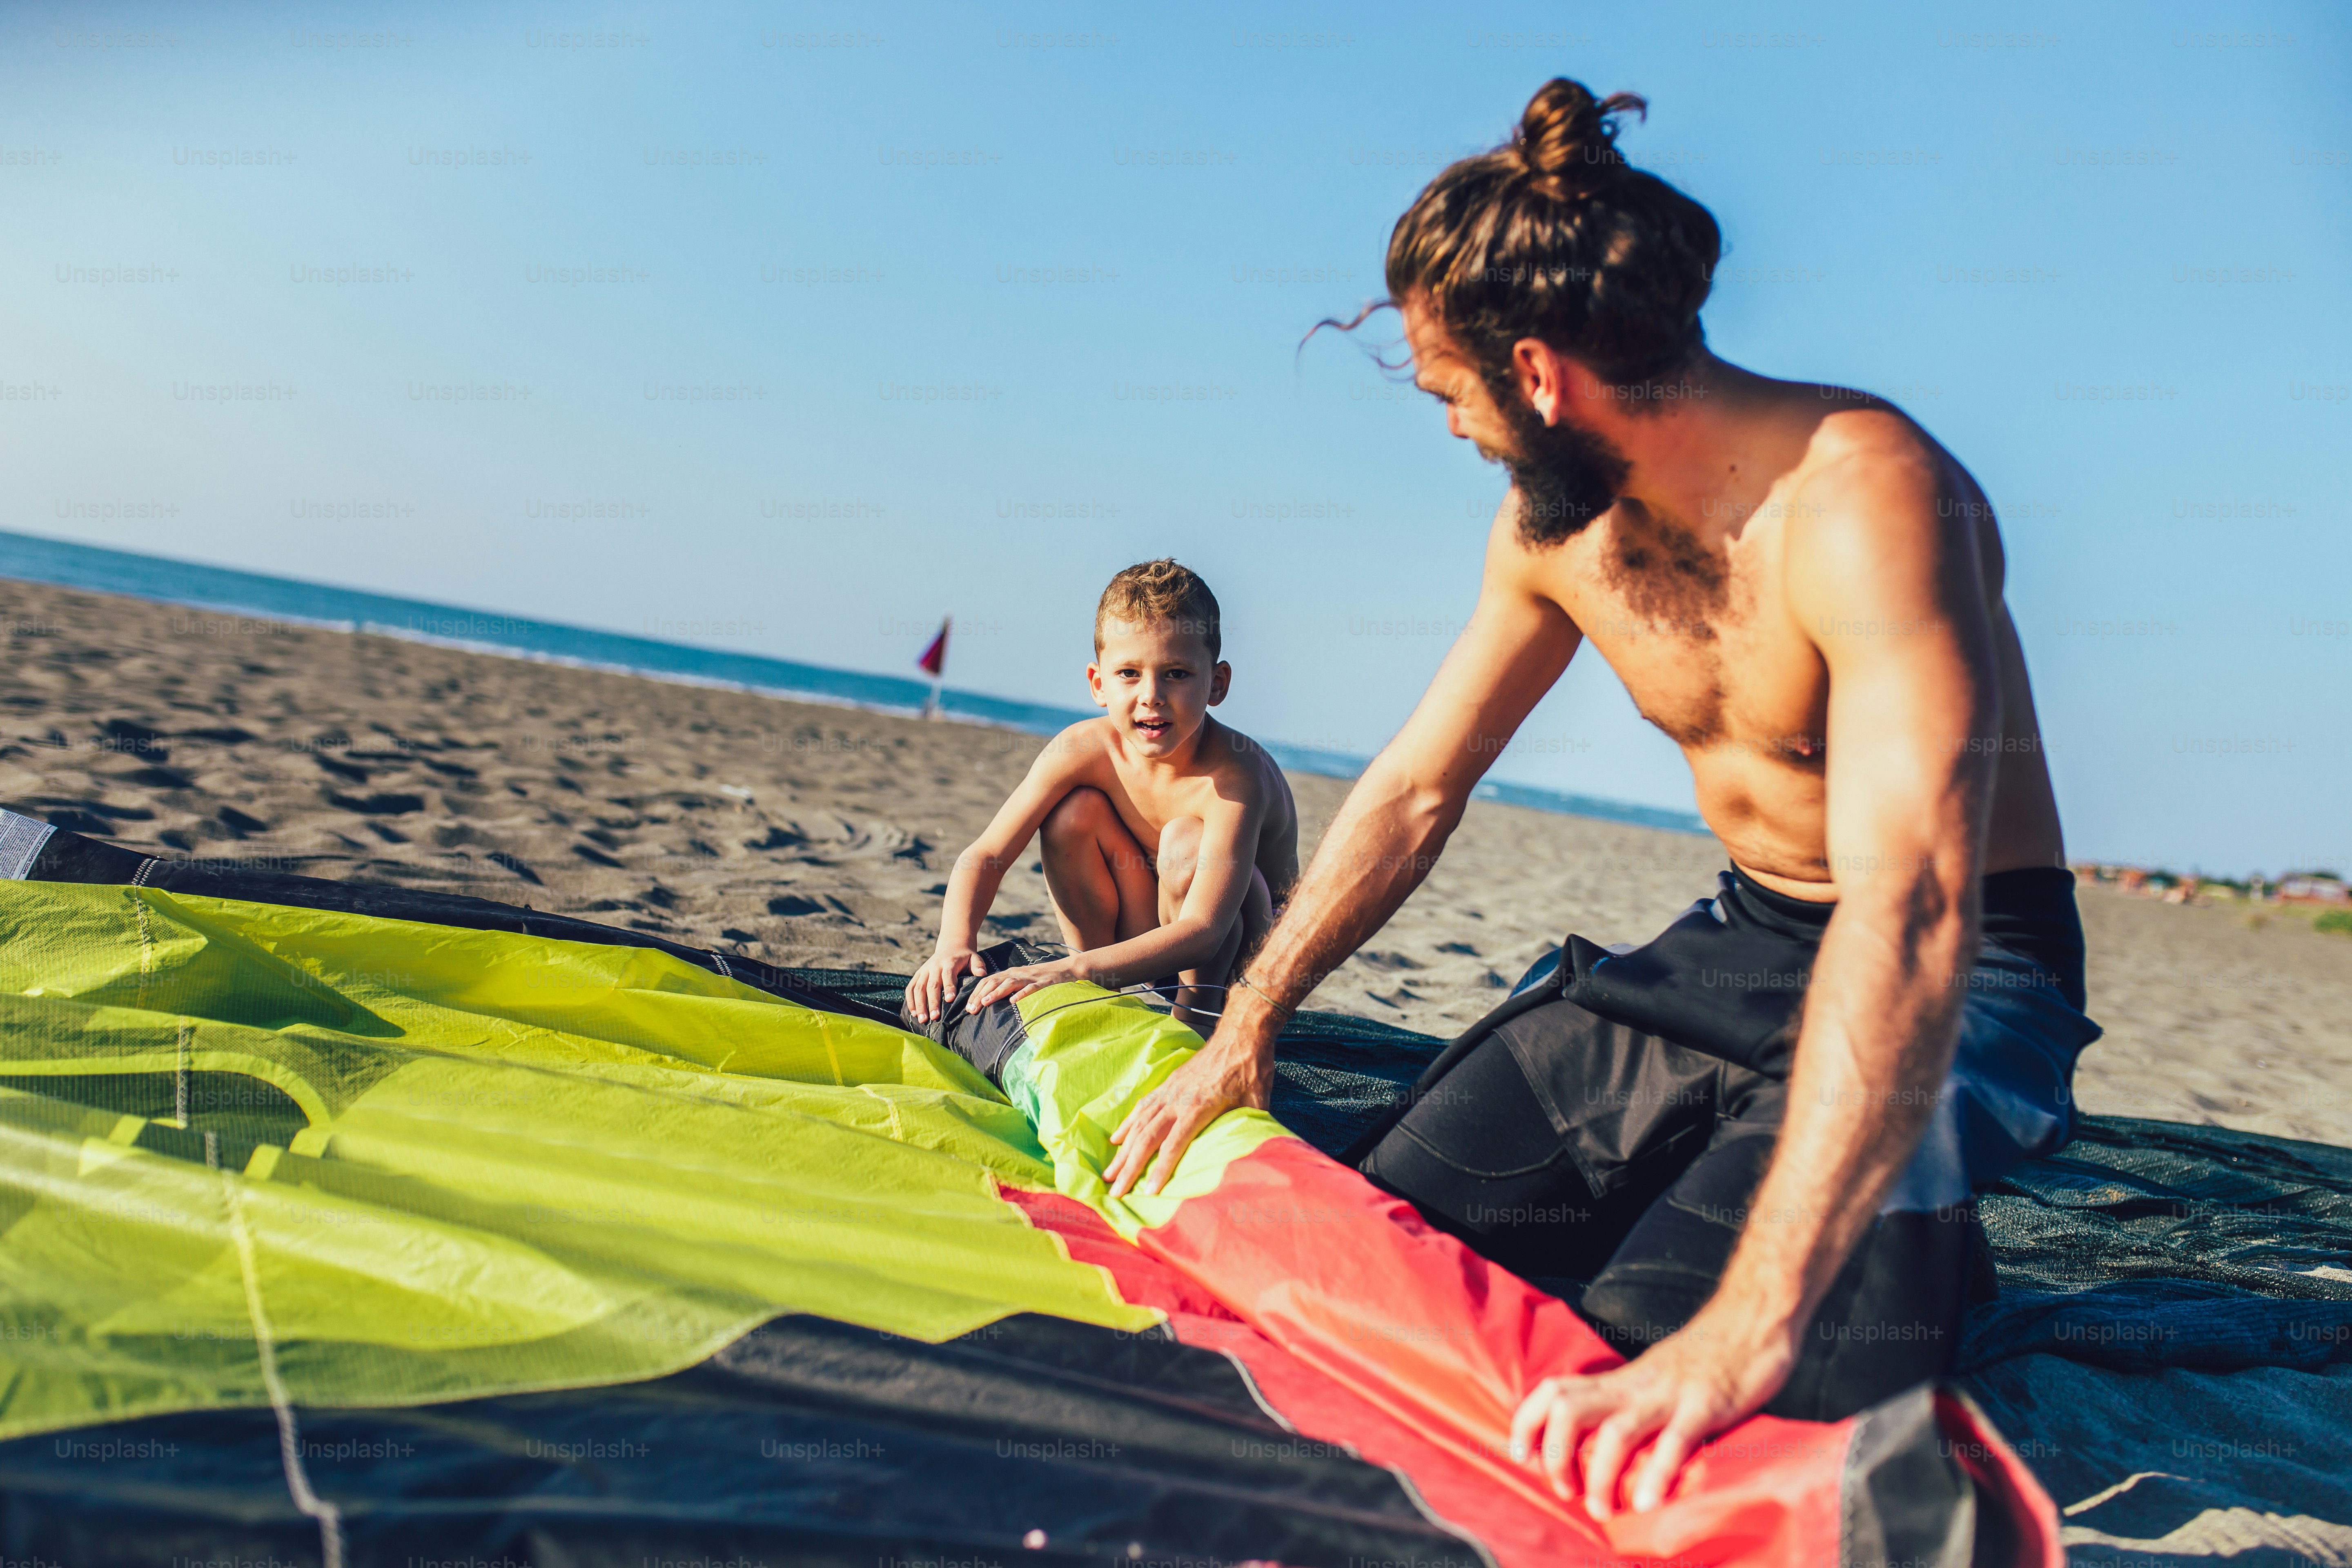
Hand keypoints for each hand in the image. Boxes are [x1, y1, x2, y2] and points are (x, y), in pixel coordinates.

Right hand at [908, 947, 987, 1024]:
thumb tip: (982, 974)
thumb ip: (978, 966)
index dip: (949, 987)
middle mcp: (934, 966)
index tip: (950, 1000)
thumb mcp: (974, 958)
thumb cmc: (964, 957)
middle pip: (931, 985)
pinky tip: (914, 1013)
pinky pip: (910, 988)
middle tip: (935, 1017)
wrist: (951, 946)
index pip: (948, 975)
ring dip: (919, 1004)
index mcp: (949, 962)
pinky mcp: (918, 974)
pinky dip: (910, 1000)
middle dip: (932, 1002)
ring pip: (918, 988)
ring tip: (922, 1020)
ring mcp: (924, 970)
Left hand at [964, 956, 1087, 1012]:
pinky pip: (1031, 988)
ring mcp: (1029, 978)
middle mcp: (1016, 974)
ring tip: (985, 1002)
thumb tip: (990, 1002)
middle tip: (971, 1009)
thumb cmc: (1040, 979)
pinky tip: (1014, 1001)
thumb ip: (1007, 988)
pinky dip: (1022, 994)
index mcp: (1009, 974)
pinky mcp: (1042, 983)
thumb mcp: (1020, 981)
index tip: (968, 1007)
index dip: (976, 993)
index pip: (988, 981)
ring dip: (995, 993)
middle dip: (980, 995)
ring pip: (1009, 983)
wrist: (1064, 969)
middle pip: (994, 982)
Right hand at [1103, 1032, 1271, 1197]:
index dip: (1159, 1170)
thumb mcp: (1256, 1104)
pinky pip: (1142, 1107)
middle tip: (1114, 1191)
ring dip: (1122, 1151)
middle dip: (1129, 1167)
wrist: (1240, 1035)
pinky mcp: (1168, 1084)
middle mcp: (1177, 1101)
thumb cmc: (1251, 1071)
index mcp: (1198, 1108)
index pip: (1173, 1145)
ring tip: (1108, 1172)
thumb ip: (1247, 1130)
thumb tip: (1249, 1156)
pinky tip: (1116, 1139)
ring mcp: (1169, 1091)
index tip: (1147, 1193)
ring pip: (1139, 1124)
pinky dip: (1127, 1124)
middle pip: (1146, 1138)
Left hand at [1508, 1301, 1796, 1517]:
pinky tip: (1647, 1503)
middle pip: (1569, 1409)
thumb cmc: (1703, 1357)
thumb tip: (1598, 1444)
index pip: (1553, 1389)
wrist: (1751, 1318)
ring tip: (1602, 1509)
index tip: (1522, 1457)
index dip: (1527, 1422)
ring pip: (1616, 1432)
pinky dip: (1658, 1473)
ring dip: (1600, 1475)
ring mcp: (1669, 1394)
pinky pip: (1676, 1441)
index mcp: (1620, 1380)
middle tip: (1566, 1492)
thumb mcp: (1651, 1378)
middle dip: (1555, 1455)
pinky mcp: (1707, 1404)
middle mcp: (1635, 1385)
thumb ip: (1627, 1403)